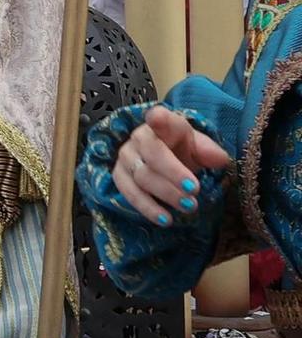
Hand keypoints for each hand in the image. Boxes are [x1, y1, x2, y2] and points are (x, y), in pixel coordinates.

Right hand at [112, 105, 230, 224]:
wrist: (169, 163)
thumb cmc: (185, 152)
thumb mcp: (201, 149)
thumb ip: (210, 152)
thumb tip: (220, 160)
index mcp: (163, 125)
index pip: (158, 117)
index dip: (157, 119)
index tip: (157, 120)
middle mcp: (139, 138)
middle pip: (152, 154)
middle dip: (173, 173)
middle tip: (194, 190)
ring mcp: (125, 157)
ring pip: (141, 176)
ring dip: (166, 193)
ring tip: (189, 207)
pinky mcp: (119, 177)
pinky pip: (129, 193)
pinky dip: (148, 208)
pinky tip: (166, 219)